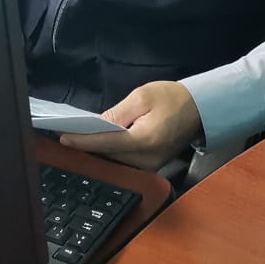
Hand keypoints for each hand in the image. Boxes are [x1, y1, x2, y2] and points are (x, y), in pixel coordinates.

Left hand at [58, 81, 202, 170]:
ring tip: (76, 139)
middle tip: (64, 135)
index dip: (83, 140)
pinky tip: (97, 143)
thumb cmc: (172, 98)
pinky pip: (125, 162)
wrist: (201, 109)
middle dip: (86, 146)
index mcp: (145, 140)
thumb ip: (117, 113)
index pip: (106, 142)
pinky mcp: (152, 167)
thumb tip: (95, 125)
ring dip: (96, 150)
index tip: (63, 138)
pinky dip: (110, 153)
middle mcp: (148, 159)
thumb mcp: (142, 96)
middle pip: (108, 155)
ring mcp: (151, 167)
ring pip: (115, 161)